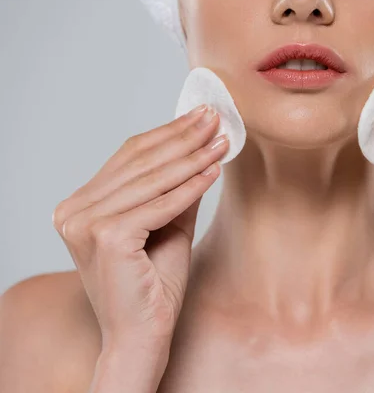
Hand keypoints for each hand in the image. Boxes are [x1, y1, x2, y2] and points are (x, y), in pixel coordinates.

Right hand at [52, 104, 227, 348]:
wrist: (144, 334)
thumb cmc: (154, 285)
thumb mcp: (167, 225)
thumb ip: (176, 189)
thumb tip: (200, 149)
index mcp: (80, 206)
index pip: (128, 158)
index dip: (166, 133)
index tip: (199, 117)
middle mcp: (73, 212)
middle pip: (138, 162)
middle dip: (182, 137)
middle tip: (214, 118)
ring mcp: (84, 224)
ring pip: (152, 180)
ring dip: (193, 157)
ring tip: (222, 141)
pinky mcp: (106, 237)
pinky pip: (160, 205)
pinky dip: (191, 187)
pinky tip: (214, 171)